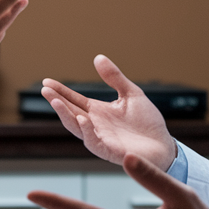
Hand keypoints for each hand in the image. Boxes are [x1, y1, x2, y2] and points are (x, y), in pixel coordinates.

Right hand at [41, 55, 174, 170]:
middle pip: (70, 112)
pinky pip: (93, 141)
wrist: (163, 146)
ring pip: (77, 127)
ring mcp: (100, 138)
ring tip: (56, 102)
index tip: (46, 82)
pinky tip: (82, 118)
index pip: (74, 100)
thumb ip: (115, 77)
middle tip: (45, 90)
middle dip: (57, 102)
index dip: (60, 91)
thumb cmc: (147, 123)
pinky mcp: (109, 150)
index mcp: (98, 112)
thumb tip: (98, 57)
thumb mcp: (131, 94)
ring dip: (65, 115)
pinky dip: (86, 131)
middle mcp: (95, 125)